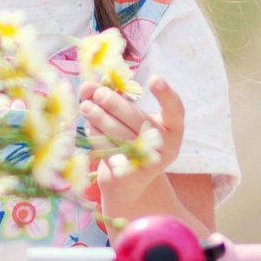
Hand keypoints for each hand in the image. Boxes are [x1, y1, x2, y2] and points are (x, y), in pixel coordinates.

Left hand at [80, 75, 184, 208]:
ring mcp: (149, 162)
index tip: (155, 78)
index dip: (166, 94)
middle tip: (97, 93)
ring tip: (86, 107)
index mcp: (173, 128)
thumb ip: (111, 97)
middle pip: (136, 118)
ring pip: (118, 133)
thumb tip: (86, 86)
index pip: (175, 109)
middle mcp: (166, 146)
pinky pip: (108, 148)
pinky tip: (90, 126)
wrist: (129, 181)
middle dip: (113, 102)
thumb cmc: (131, 138)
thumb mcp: (129, 117)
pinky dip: (96, 135)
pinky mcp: (129, 174)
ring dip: (98, 117)